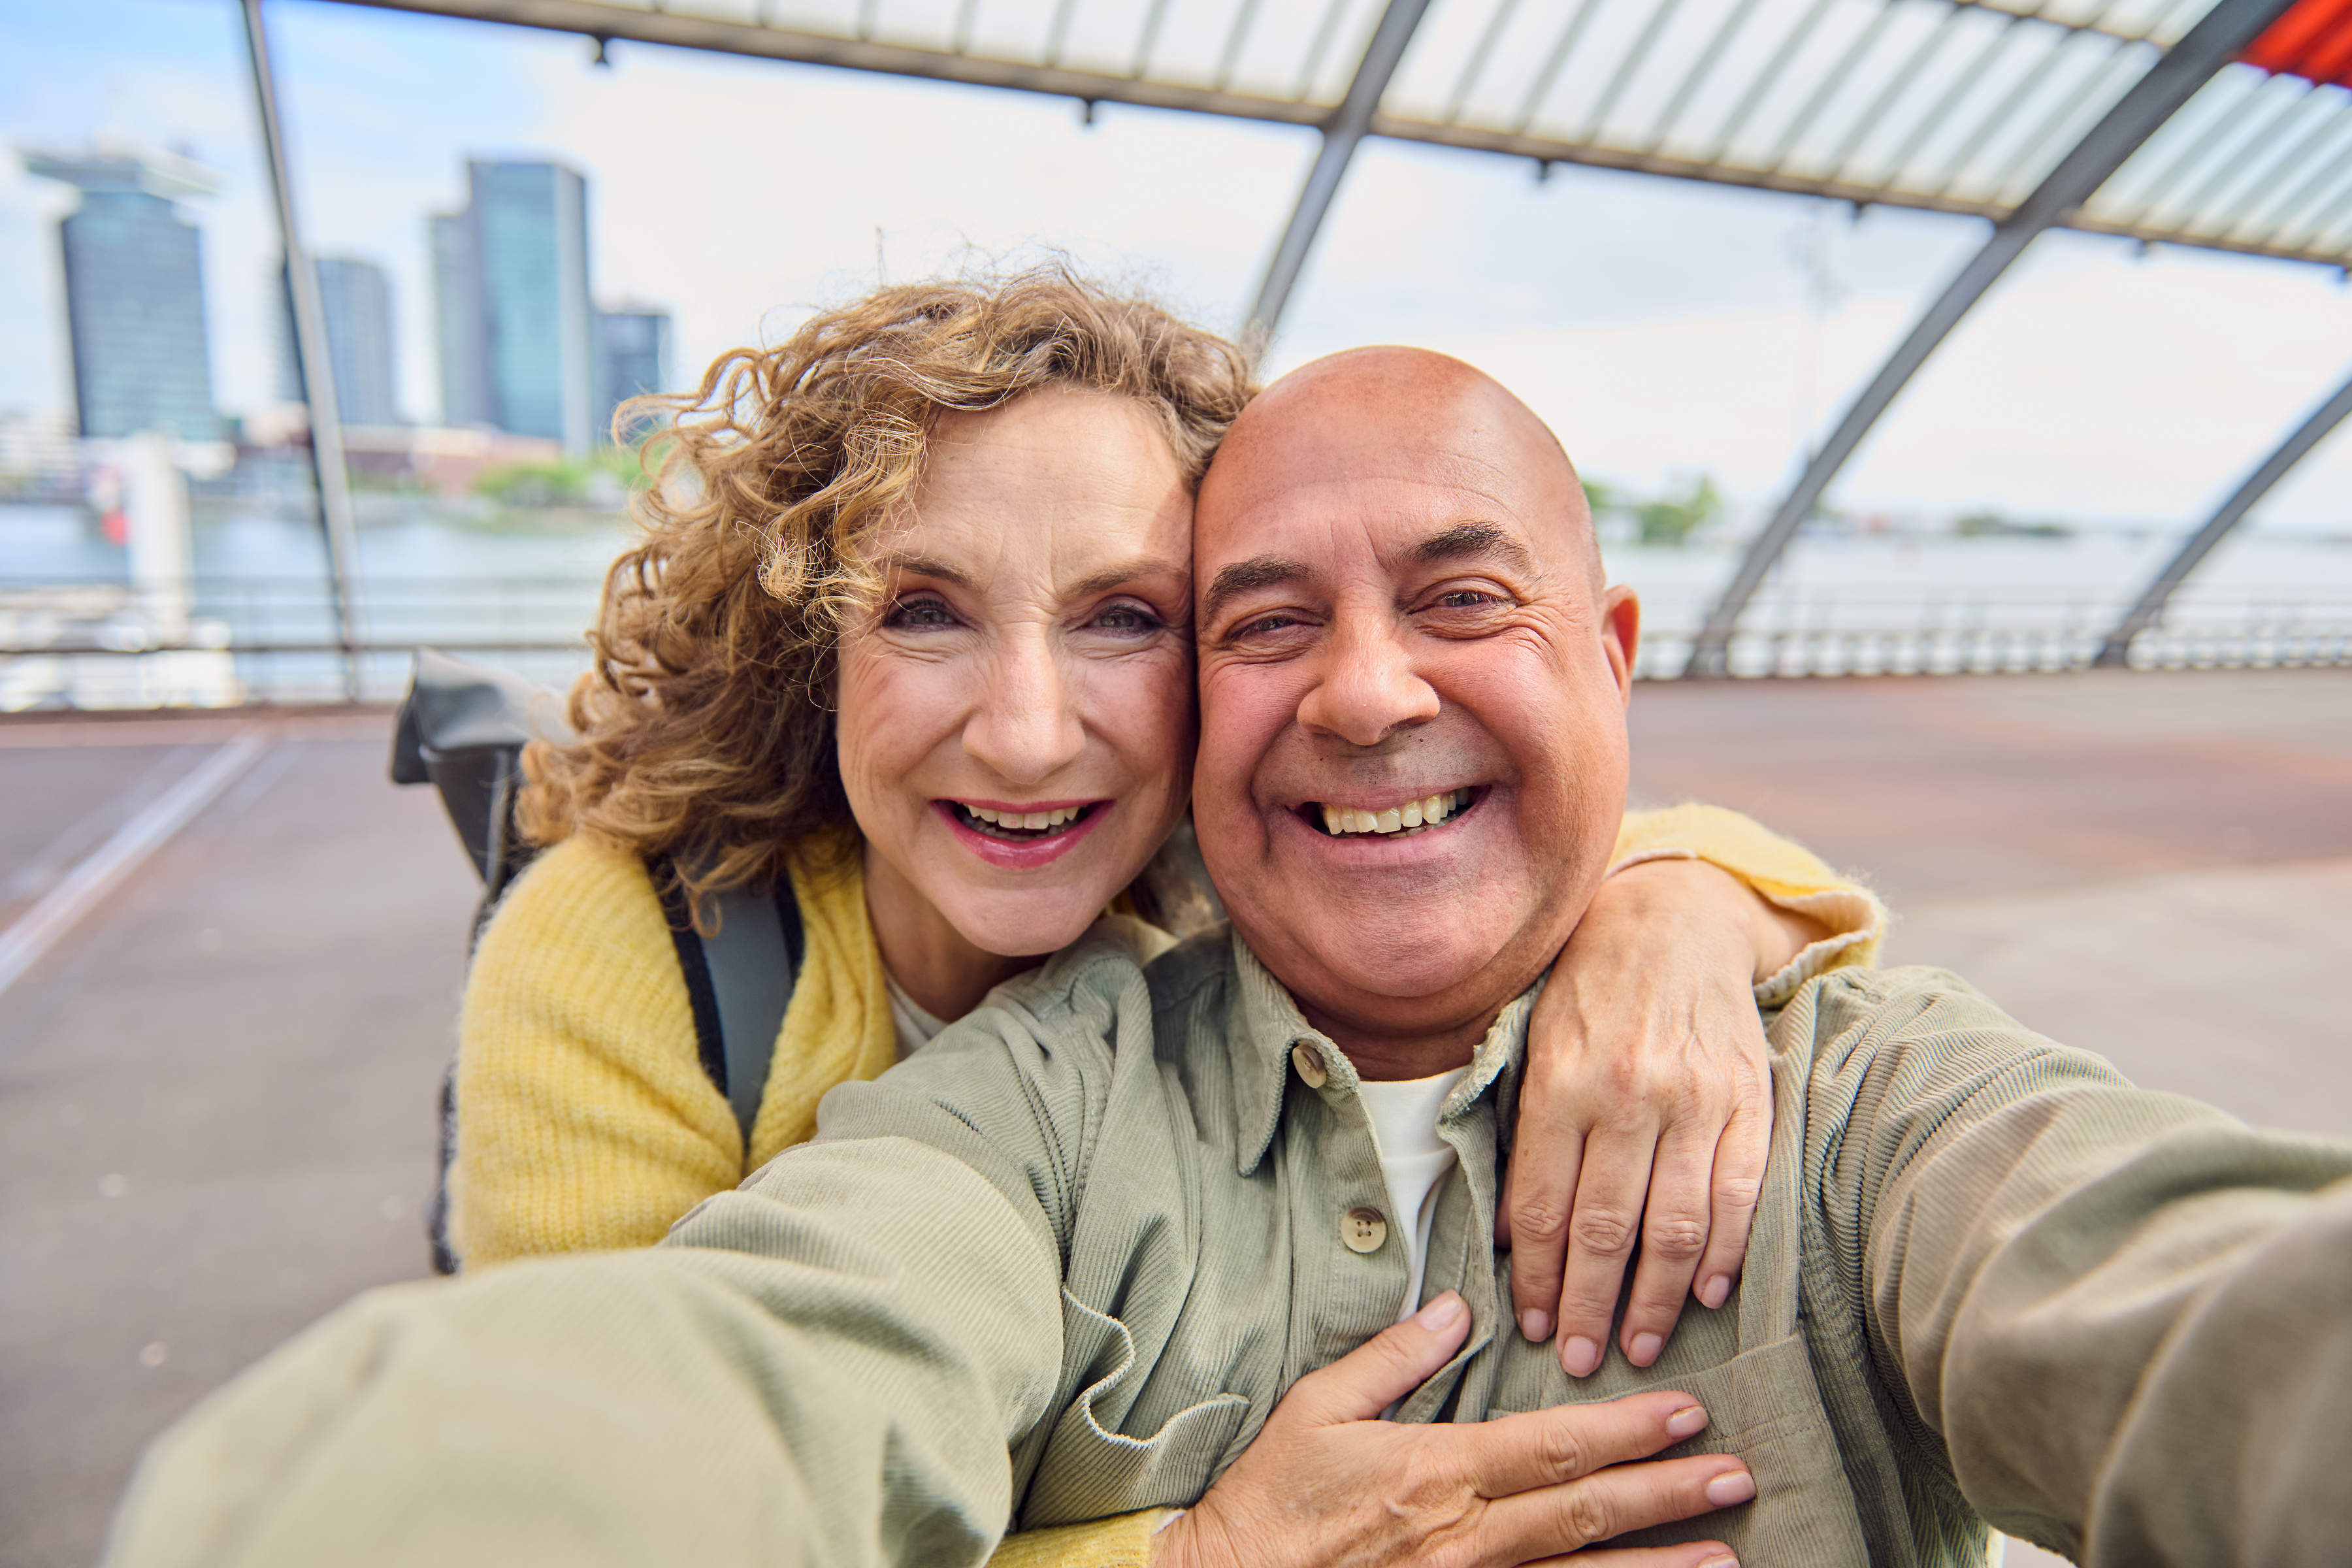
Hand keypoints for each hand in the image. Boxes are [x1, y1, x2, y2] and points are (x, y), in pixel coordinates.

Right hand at [1154, 1292, 1751, 1567]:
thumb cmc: (1271, 1499)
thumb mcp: (1317, 1408)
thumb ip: (1394, 1357)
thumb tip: (1458, 1310)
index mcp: (1436, 1472)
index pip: (1551, 1446)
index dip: (1624, 1432)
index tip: (1685, 1414)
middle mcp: (1465, 1539)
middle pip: (1584, 1514)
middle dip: (1666, 1495)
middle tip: (1736, 1478)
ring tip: (1725, 1559)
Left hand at [1504, 859, 1823, 1376]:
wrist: (1670, 920)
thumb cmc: (1586, 992)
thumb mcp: (1533, 1046)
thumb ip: (1526, 1136)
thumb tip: (1516, 1238)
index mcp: (1559, 1083)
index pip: (1541, 1205)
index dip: (1536, 1276)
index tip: (1532, 1326)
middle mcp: (1625, 1094)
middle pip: (1604, 1228)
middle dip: (1588, 1306)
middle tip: (1579, 1360)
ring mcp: (1692, 1098)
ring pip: (1672, 1224)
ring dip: (1653, 1298)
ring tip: (1636, 1347)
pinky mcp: (1746, 1098)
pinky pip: (1737, 1193)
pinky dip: (1722, 1252)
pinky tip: (1705, 1294)